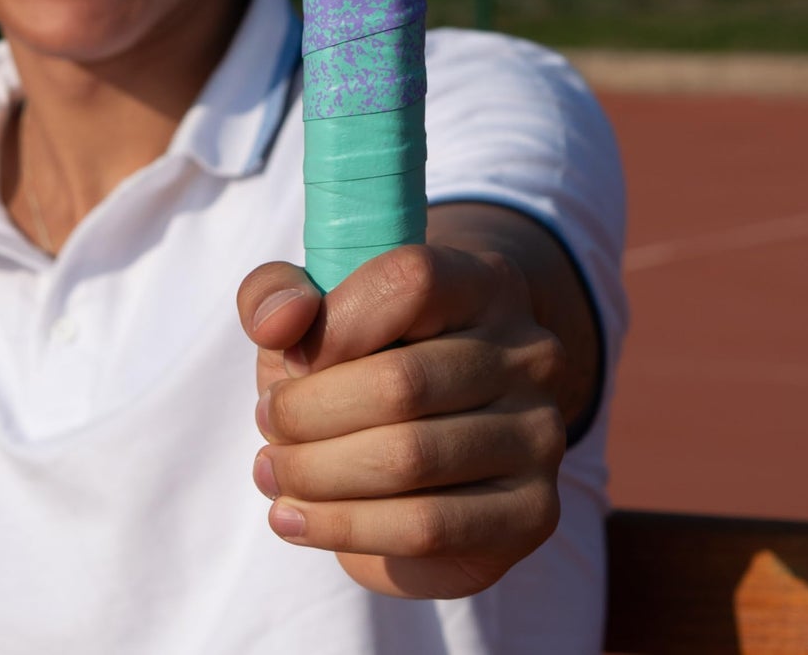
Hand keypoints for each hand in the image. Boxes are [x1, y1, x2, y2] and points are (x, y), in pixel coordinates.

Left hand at [237, 237, 571, 600]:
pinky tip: (294, 519)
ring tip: (270, 473)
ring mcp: (540, 433)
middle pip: (401, 382)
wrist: (430, 434)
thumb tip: (278, 324)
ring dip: (316, 473)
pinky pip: (427, 526)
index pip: (411, 280)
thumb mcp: (311, 310)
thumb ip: (274, 294)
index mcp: (482, 281)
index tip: (289, 359)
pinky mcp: (534, 512)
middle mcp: (528, 351)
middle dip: (309, 412)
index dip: (335, 323)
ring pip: (409, 459)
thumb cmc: (361, 355)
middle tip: (266, 423)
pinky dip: (343, 526)